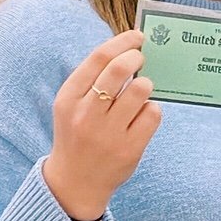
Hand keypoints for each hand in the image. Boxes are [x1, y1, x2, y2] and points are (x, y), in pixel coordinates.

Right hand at [42, 31, 159, 220]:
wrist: (74, 182)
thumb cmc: (77, 133)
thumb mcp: (72, 105)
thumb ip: (93, 79)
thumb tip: (128, 47)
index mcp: (68, 99)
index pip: (98, 58)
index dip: (122, 42)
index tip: (137, 37)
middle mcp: (86, 115)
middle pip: (119, 69)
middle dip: (135, 57)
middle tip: (140, 58)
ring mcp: (108, 134)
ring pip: (141, 89)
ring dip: (145, 84)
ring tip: (140, 91)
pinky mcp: (129, 149)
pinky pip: (153, 113)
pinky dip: (151, 109)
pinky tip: (142, 115)